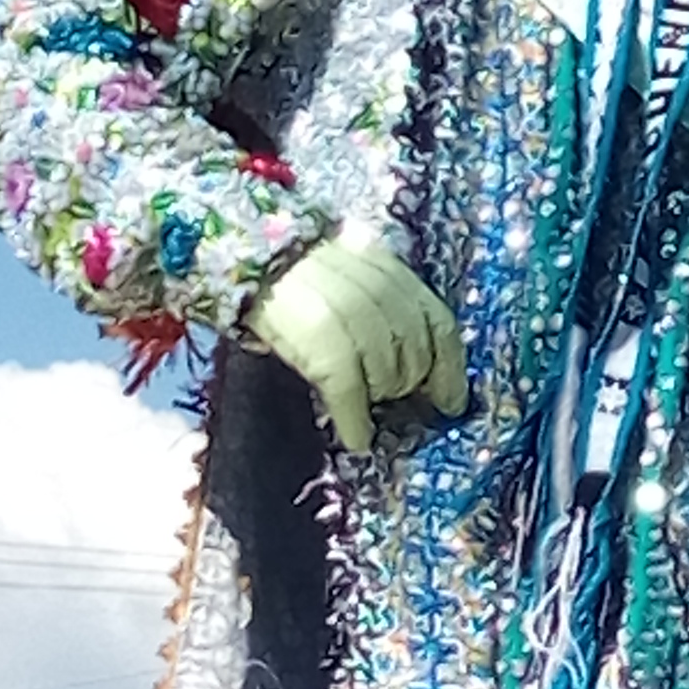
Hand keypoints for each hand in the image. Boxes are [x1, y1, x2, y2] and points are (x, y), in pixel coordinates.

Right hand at [243, 238, 467, 454]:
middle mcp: (374, 283)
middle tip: (391, 396)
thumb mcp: (348, 273)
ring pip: (387, 370)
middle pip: (414, 350)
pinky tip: (357, 437)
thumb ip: (382, 304)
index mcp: (387, 266)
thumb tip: (417, 366)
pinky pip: (350, 388)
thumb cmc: (292, 273)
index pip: (437, 320)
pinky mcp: (317, 334)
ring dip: (380, 396)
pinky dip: (356, 420)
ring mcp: (346, 307)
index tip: (452, 400)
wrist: (236, 251)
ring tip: (365, 402)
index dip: (449, 367)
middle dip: (409, 382)